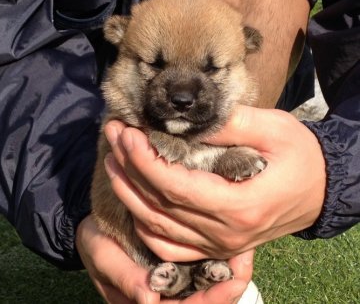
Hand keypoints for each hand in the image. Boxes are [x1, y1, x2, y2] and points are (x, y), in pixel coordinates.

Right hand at [76, 214, 253, 303]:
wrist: (96, 227)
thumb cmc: (96, 243)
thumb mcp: (102, 255)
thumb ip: (123, 276)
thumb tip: (149, 300)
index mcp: (146, 302)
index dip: (211, 300)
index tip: (233, 283)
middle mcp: (163, 296)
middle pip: (202, 300)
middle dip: (228, 287)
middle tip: (246, 265)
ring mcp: (171, 281)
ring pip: (205, 285)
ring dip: (227, 273)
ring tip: (244, 255)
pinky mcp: (175, 264)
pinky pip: (200, 268)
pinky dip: (217, 259)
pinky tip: (229, 245)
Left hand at [103, 106, 325, 260]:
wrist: (320, 189)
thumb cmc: (301, 156)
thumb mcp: (272, 129)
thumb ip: (228, 124)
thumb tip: (185, 121)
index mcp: (239, 205)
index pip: (174, 187)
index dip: (144, 160)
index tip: (127, 134)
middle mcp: (225, 233)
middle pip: (160, 206)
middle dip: (129, 169)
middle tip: (113, 138)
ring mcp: (220, 244)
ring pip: (158, 229)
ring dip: (130, 196)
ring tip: (114, 164)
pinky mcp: (218, 246)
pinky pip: (171, 247)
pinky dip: (146, 227)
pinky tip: (134, 203)